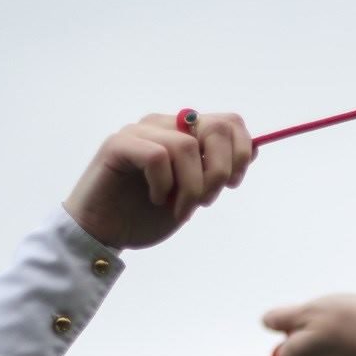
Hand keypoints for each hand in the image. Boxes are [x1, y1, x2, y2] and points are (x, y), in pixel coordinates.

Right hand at [64, 112, 253, 249]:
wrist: (102, 234)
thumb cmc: (144, 215)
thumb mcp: (191, 195)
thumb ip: (216, 171)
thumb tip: (253, 149)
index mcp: (184, 133)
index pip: (230, 122)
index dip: (241, 152)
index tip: (232, 184)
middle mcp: (164, 125)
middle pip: (216, 127)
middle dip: (219, 171)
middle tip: (204, 201)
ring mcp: (140, 132)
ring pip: (187, 146)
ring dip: (191, 187)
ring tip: (178, 209)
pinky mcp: (119, 145)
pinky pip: (158, 156)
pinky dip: (164, 185)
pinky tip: (155, 200)